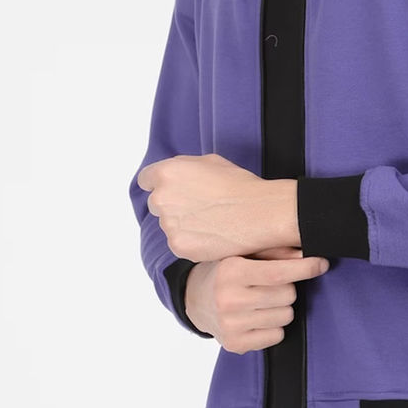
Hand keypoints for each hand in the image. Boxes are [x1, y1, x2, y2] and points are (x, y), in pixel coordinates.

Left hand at [136, 153, 299, 261]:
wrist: (261, 214)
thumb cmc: (241, 186)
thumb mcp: (211, 161)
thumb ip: (184, 167)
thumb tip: (174, 175)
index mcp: (167, 172)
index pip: (146, 180)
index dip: (160, 185)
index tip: (173, 191)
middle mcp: (162, 198)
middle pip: (157, 204)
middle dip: (173, 205)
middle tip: (200, 208)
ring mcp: (168, 224)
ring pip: (169, 225)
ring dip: (183, 225)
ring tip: (211, 222)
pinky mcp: (178, 246)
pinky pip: (178, 243)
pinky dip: (192, 241)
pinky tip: (213, 235)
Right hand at [185, 246, 330, 350]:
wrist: (195, 299)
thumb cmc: (226, 271)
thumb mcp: (244, 253)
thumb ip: (275, 252)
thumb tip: (305, 254)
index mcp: (231, 272)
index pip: (278, 273)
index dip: (305, 267)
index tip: (321, 263)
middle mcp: (229, 299)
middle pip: (287, 295)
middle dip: (287, 288)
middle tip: (271, 285)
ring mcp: (231, 325)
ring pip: (286, 316)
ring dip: (281, 307)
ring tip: (263, 300)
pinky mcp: (235, 344)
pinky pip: (277, 335)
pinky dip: (274, 326)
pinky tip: (258, 317)